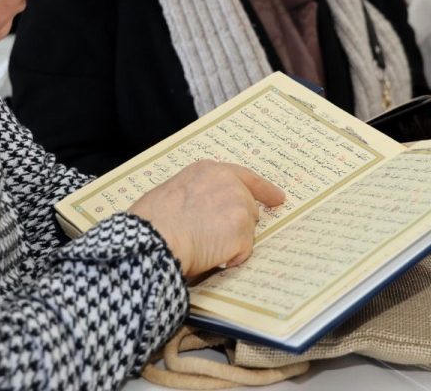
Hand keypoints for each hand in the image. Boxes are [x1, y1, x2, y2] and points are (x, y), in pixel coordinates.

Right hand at [129, 161, 284, 277]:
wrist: (154, 237)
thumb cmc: (152, 220)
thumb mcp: (172, 191)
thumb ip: (197, 194)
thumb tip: (203, 211)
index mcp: (208, 171)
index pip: (244, 177)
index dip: (263, 189)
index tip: (277, 197)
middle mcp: (228, 183)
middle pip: (249, 207)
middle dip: (238, 224)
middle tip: (218, 238)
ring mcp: (238, 206)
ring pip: (247, 231)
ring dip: (231, 242)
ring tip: (203, 245)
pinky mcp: (242, 230)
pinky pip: (244, 251)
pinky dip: (231, 258)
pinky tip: (210, 255)